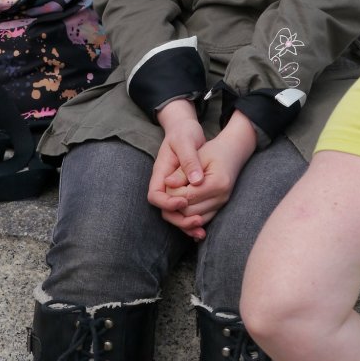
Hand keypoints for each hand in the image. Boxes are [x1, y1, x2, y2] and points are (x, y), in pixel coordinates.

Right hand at [148, 100, 206, 237]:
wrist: (187, 129)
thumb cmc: (184, 132)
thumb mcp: (186, 141)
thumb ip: (189, 160)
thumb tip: (196, 181)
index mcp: (161, 172)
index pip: (155, 196)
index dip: (168, 202)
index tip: (184, 201)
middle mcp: (165, 184)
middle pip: (164, 210)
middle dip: (179, 220)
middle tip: (197, 222)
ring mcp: (174, 190)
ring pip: (175, 214)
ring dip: (187, 225)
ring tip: (201, 231)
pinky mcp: (185, 192)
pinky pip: (185, 211)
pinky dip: (193, 221)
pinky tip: (204, 228)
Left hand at [162, 111, 257, 240]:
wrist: (233, 152)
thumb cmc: (214, 151)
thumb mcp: (197, 155)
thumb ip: (182, 171)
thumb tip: (167, 183)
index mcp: (217, 183)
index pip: (187, 197)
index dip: (173, 192)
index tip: (168, 182)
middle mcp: (221, 197)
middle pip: (189, 212)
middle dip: (175, 202)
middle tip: (170, 188)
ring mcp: (221, 204)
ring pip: (193, 218)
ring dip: (181, 210)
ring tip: (176, 194)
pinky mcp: (219, 207)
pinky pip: (201, 218)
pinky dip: (189, 215)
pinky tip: (182, 203)